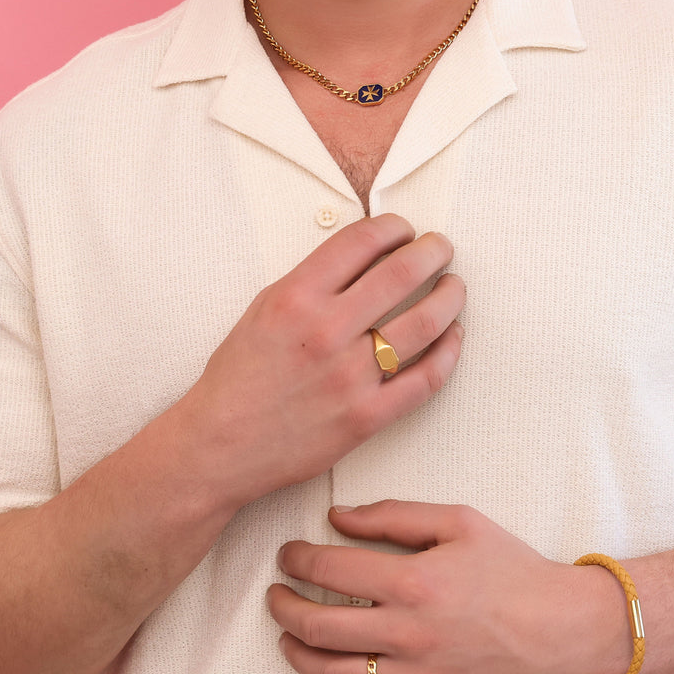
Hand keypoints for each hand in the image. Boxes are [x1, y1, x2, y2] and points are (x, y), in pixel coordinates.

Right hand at [185, 217, 463, 508]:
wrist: (219, 445)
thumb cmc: (238, 377)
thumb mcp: (264, 307)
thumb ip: (312, 280)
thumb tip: (363, 253)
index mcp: (297, 297)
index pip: (362, 242)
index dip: (394, 227)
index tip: (405, 229)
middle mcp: (326, 331)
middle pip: (403, 273)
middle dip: (433, 251)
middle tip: (442, 247)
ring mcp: (350, 376)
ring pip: (425, 322)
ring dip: (450, 296)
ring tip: (454, 286)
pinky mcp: (367, 417)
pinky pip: (426, 379)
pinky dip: (448, 353)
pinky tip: (452, 336)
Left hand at [268, 500, 632, 673]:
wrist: (567, 630)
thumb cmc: (515, 569)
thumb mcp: (459, 521)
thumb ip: (393, 515)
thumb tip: (337, 516)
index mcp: (414, 581)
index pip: (331, 571)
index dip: (297, 560)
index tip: (287, 555)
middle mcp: (410, 633)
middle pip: (319, 627)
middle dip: (284, 607)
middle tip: (275, 594)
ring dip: (298, 655)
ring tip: (288, 637)